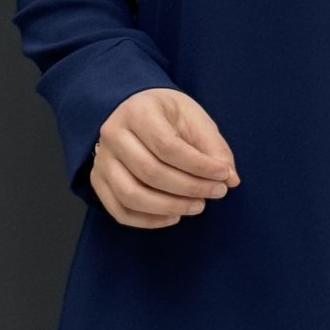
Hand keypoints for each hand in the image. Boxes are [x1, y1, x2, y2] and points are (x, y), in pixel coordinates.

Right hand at [90, 88, 239, 228]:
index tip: (223, 175)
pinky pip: (119, 210)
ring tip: (198, 206)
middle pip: (150, 172)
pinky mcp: (98, 180)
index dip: (199, 166)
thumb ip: (214, 147)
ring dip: (169, 207)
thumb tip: (231, 179)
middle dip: (189, 188)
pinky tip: (173, 217)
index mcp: (138, 112)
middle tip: (217, 192)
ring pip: (131, 195)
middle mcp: (113, 134)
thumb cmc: (167, 114)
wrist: (133, 108)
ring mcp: (101, 159)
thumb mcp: (194, 118)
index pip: (167, 146)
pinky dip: (148, 221)